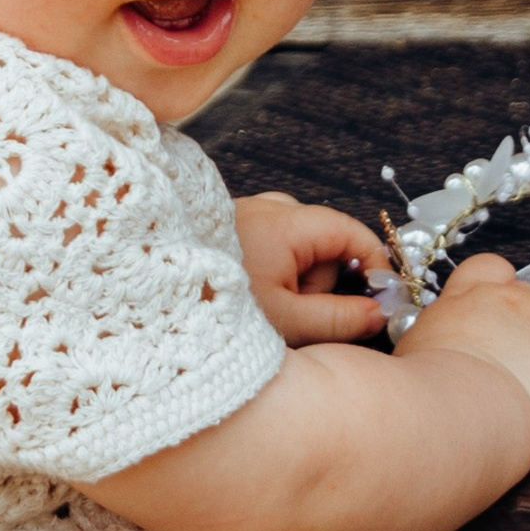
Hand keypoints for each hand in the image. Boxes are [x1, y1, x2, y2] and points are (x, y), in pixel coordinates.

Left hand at [231, 192, 388, 346]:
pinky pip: (274, 246)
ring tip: (267, 304)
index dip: (373, 263)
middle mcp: (267, 208)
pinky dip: (275, 272)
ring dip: (296, 279)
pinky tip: (255, 293)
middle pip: (325, 242)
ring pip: (300, 246)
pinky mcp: (233, 226)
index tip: (381, 296)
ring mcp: (248, 214)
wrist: (148, 306)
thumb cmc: (216, 307)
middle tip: (293, 312)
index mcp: (283, 223)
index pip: (351, 231)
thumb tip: (379, 312)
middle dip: (321, 282)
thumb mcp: (287, 322)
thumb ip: (339, 319)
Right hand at [399, 253, 529, 454]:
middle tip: (520, 353)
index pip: (492, 267)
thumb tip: (429, 351)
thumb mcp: (413, 350)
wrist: (453, 413)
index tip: (494, 314)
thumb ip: (432, 340)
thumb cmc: (421, 392)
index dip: (499, 288)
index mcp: (469, 297)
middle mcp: (514, 302)